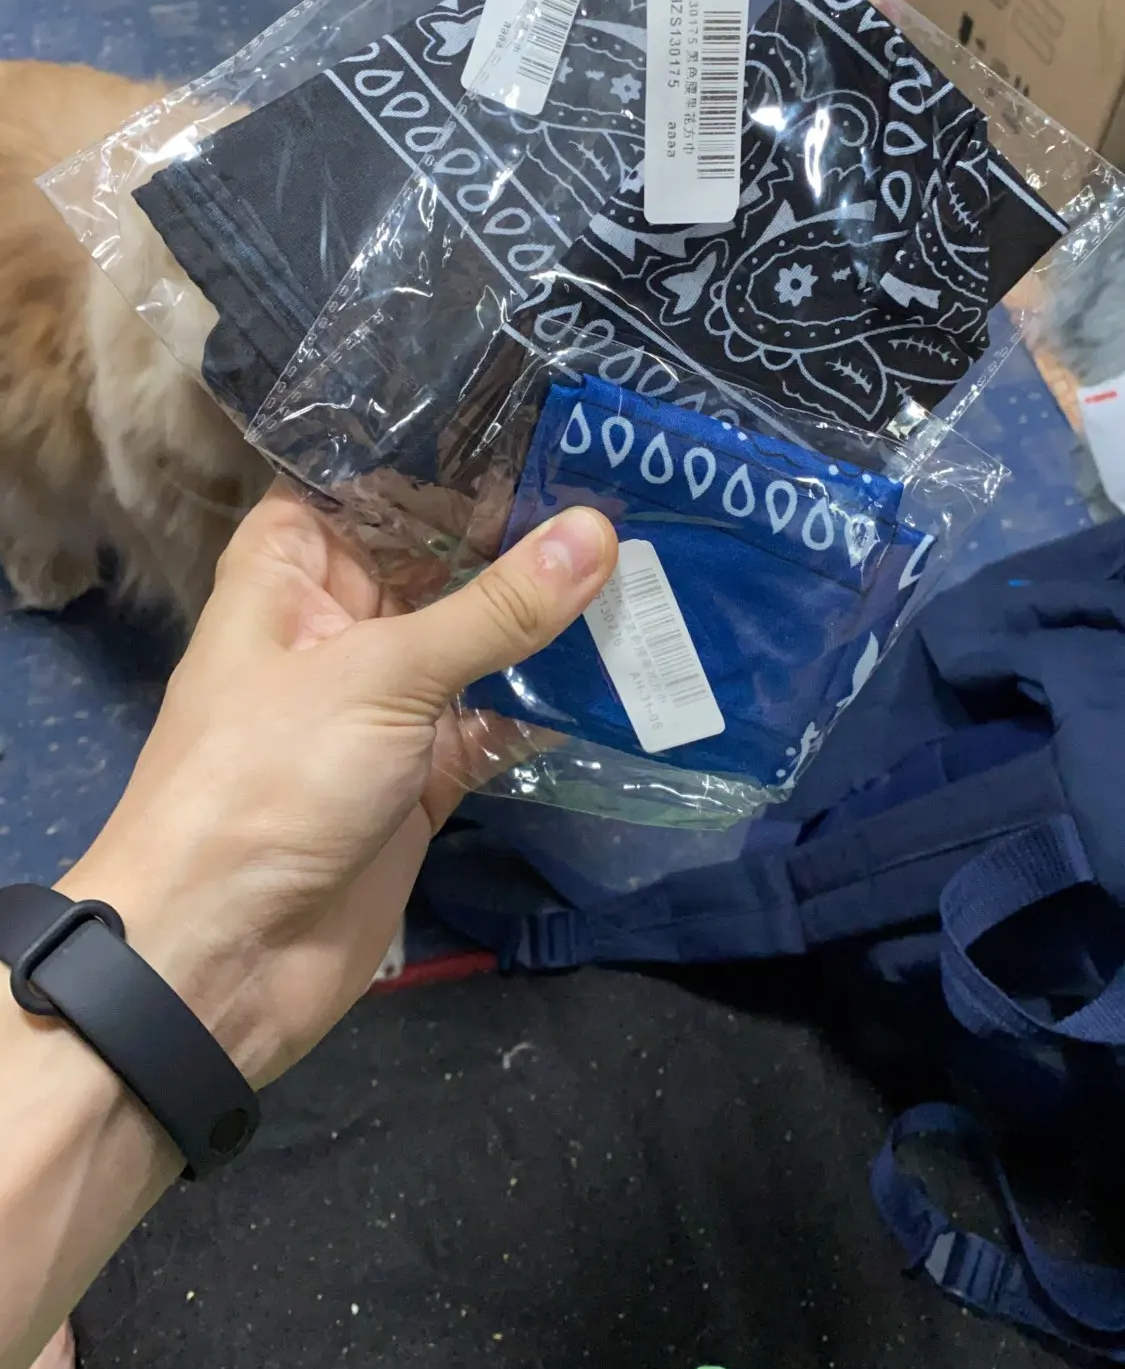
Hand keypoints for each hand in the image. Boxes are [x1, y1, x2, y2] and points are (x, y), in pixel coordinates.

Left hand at [62, 486, 616, 1089]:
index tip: (557, 410)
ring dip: (554, 614)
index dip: (455, 446)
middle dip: (527, 529)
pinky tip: (633, 663)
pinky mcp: (426, 772)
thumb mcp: (382, 676)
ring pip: (481, 636)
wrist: (220, 957)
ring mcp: (386, 698)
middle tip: (639, 481)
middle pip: (442, 554)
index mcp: (293, 566)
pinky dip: (555, 699)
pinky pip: (500, 717)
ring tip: (660, 556)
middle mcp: (341, 619)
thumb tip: (599, 529)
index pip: (376, 476)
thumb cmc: (269, 780)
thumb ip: (494, 608)